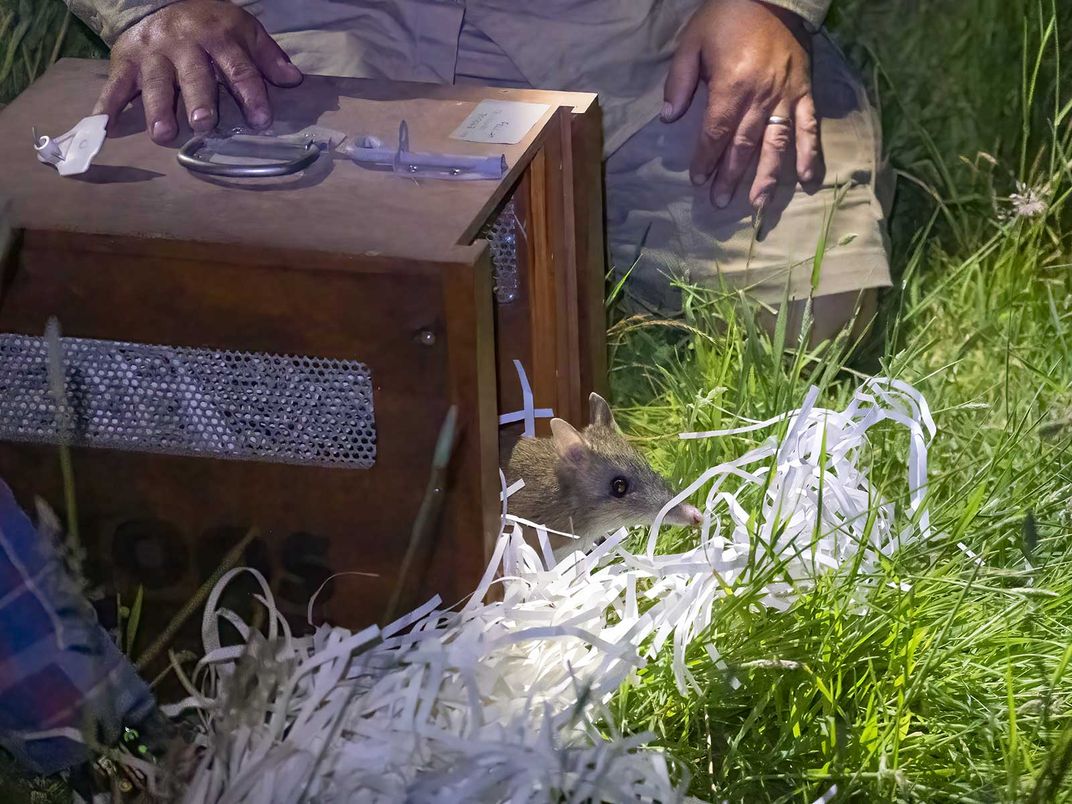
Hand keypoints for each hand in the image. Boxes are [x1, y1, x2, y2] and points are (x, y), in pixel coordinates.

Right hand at [93, 0, 302, 143]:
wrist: (162, 0)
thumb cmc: (211, 25)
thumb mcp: (244, 30)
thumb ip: (267, 57)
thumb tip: (294, 80)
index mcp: (219, 36)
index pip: (239, 68)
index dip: (251, 95)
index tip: (261, 121)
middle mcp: (184, 44)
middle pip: (194, 75)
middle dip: (199, 99)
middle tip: (203, 124)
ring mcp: (153, 53)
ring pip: (156, 82)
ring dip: (158, 107)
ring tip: (162, 133)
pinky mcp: (125, 60)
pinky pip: (115, 84)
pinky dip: (106, 105)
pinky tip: (102, 125)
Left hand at [662, 0, 821, 211]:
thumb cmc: (727, 17)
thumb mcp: (692, 41)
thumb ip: (680, 81)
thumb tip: (669, 117)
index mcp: (732, 85)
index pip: (716, 132)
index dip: (705, 158)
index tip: (697, 179)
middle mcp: (761, 96)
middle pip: (743, 145)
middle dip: (730, 176)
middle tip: (719, 202)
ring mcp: (787, 95)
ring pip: (776, 143)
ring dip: (767, 175)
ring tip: (759, 203)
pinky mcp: (805, 90)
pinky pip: (809, 125)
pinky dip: (809, 152)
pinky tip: (807, 177)